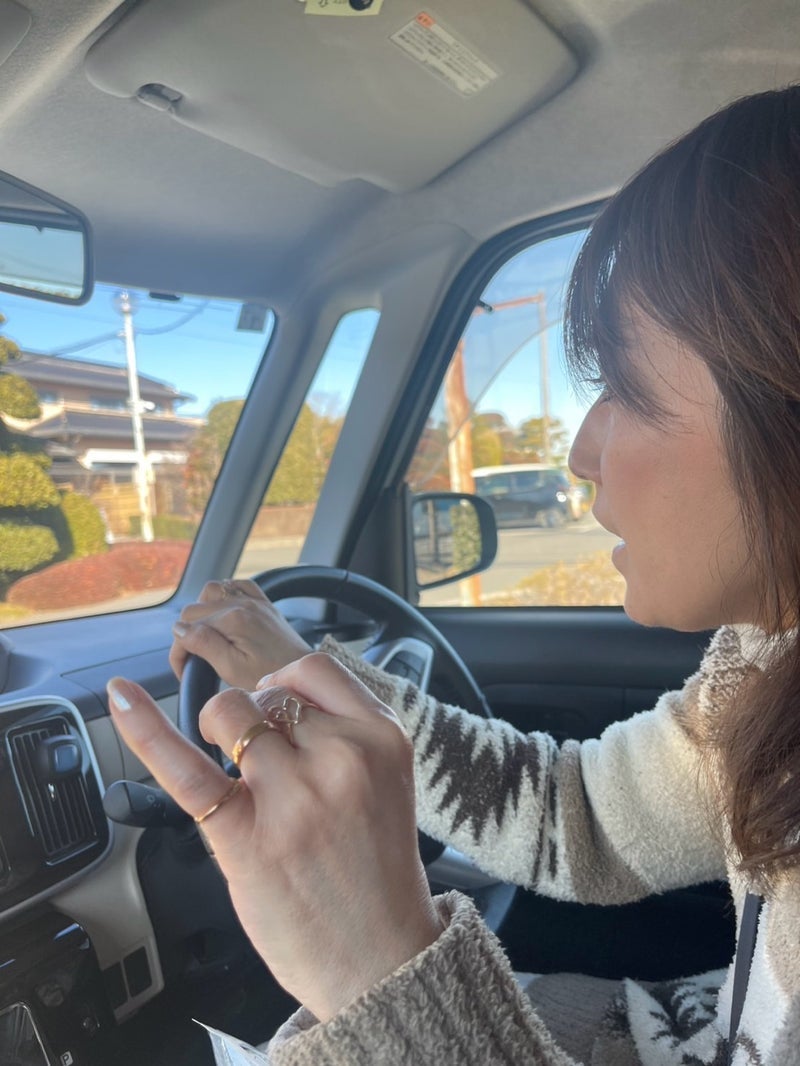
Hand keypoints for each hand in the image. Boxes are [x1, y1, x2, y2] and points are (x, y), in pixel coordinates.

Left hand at [107, 653, 442, 1021]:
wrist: (381, 956)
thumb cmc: (376, 870)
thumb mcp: (388, 781)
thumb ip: (343, 733)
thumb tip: (273, 695)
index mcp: (382, 738)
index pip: (314, 669)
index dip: (284, 681)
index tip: (274, 702)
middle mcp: (341, 757)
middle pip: (270, 693)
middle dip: (255, 719)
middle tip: (260, 763)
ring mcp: (294, 796)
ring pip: (231, 714)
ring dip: (220, 730)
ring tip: (230, 768)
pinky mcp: (247, 836)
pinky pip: (187, 768)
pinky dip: (146, 730)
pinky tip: (122, 699)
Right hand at [170, 579, 309, 690]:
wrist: (302, 675)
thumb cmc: (270, 677)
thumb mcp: (231, 668)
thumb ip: (204, 644)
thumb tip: (179, 628)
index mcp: (232, 619)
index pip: (186, 626)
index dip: (178, 652)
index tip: (183, 672)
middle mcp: (242, 603)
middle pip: (195, 608)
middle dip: (186, 633)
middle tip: (193, 660)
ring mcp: (254, 600)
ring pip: (212, 591)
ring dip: (202, 611)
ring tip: (206, 637)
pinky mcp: (264, 604)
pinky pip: (237, 585)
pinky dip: (225, 596)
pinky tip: (224, 614)